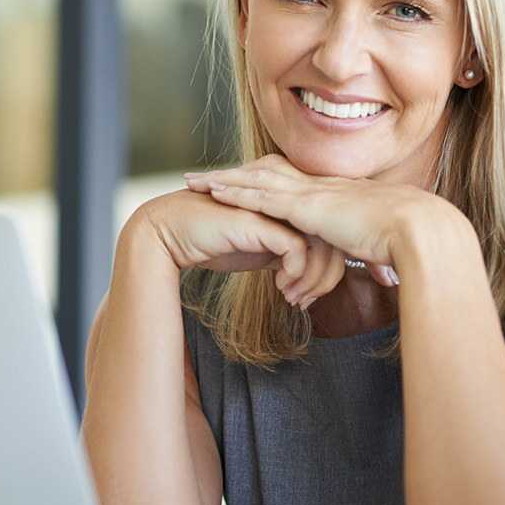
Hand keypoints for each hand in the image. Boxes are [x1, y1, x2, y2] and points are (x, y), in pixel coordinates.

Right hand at [130, 187, 346, 307]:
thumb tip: (304, 269)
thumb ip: (283, 252)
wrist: (172, 235)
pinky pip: (297, 250)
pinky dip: (296, 275)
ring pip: (320, 244)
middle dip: (326, 276)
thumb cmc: (213, 241)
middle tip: (307, 301)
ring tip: (294, 298)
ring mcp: (274, 208)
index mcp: (288, 205)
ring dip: (312, 280)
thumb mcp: (259, 250)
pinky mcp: (260, 221)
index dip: (327, 267)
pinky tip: (281, 288)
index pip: (329, 234)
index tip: (311, 295)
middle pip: (332, 238)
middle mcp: (286, 202)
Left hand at [184, 155, 440, 287]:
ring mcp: (313, 193)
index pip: (291, 185)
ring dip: (223, 180)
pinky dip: (235, 192)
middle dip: (233, 175)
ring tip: (193, 181)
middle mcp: (322, 188)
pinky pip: (262, 195)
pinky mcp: (307, 206)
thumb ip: (378, 255)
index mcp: (337, 196)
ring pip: (257, 180)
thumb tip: (387, 273)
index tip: (240, 183)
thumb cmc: (411, 242)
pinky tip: (213, 192)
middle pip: (267, 173)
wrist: (420, 230)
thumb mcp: (387, 248)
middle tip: (202, 177)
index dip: (263, 182)